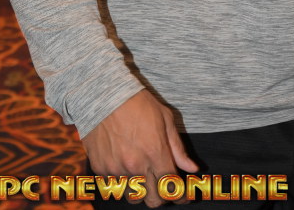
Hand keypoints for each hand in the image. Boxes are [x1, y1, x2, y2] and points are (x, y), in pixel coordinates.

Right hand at [82, 90, 198, 206]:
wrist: (105, 95)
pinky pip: (114, 185)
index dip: (180, 195)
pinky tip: (124, 165)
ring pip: (133, 196)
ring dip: (140, 190)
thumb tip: (192, 168)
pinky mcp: (100, 168)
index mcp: (155, 153)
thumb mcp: (165, 119)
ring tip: (143, 175)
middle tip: (163, 186)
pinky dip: (121, 181)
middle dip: (161, 196)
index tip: (183, 195)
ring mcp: (116, 169)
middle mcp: (136, 165)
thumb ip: (178, 148)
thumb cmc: (139, 103)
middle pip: (152, 200)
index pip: (171, 187)